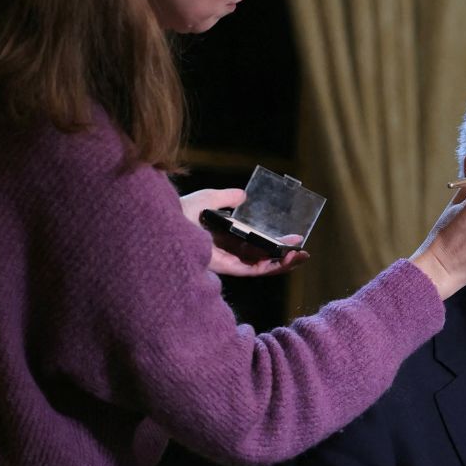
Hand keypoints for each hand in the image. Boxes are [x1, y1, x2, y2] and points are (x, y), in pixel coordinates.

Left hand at [179, 187, 311, 277]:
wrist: (163, 223)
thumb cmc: (177, 212)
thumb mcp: (207, 199)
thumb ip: (225, 198)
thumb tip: (243, 195)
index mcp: (222, 240)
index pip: (252, 246)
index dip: (272, 244)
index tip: (291, 237)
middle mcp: (225, 254)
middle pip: (260, 259)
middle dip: (283, 256)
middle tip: (302, 250)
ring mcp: (226, 262)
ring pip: (259, 267)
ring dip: (281, 263)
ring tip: (300, 255)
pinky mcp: (224, 267)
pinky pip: (251, 270)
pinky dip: (269, 266)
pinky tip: (283, 258)